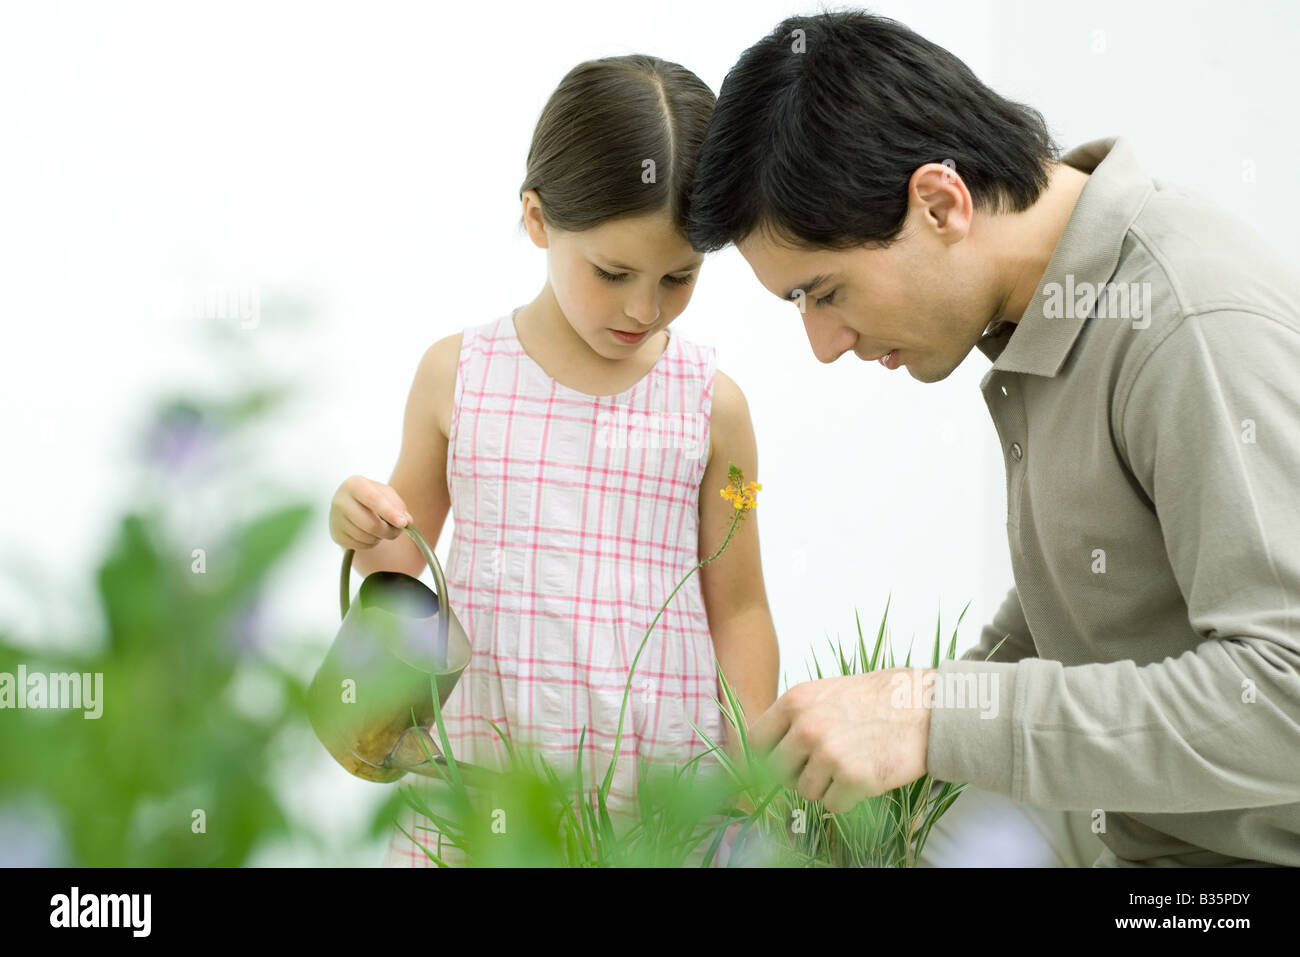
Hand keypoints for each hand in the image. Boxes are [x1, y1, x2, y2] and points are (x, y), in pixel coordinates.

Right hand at [329, 475, 411, 549]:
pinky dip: (371, 543)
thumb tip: (406, 521)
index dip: (390, 513)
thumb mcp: (386, 494)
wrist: (350, 504)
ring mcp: (335, 519)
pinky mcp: (336, 535)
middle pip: (370, 524)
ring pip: (366, 537)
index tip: (403, 523)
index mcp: (354, 485)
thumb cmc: (372, 497)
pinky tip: (369, 533)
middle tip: (398, 530)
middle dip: (389, 531)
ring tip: (380, 527)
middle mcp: (340, 501)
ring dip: (380, 537)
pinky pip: (360, 546)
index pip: (373, 499)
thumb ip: (398, 506)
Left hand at [746, 669, 935, 813]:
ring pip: (805, 792)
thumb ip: (795, 717)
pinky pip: (832, 806)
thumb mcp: (826, 693)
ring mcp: (829, 754)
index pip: (755, 742)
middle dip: (796, 774)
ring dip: (825, 787)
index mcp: (796, 701)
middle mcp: (806, 727)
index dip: (764, 758)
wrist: (927, 707)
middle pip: (777, 772)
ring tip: (850, 764)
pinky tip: (864, 776)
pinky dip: (847, 799)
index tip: (775, 765)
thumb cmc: (878, 699)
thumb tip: (766, 750)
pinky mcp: (853, 779)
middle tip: (823, 765)